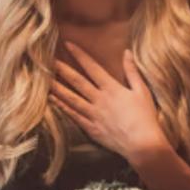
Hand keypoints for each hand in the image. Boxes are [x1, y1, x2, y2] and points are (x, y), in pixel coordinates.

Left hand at [49, 43, 168, 160]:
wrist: (142, 144)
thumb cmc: (145, 117)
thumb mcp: (142, 90)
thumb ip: (132, 71)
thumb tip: (127, 52)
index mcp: (112, 88)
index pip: (92, 67)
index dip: (79, 55)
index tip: (67, 44)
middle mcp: (99, 99)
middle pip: (77, 81)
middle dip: (62, 69)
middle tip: (47, 60)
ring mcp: (93, 114)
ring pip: (71, 98)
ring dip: (57, 88)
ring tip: (44, 80)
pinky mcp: (91, 128)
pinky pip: (74, 116)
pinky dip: (62, 107)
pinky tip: (53, 100)